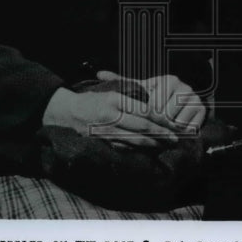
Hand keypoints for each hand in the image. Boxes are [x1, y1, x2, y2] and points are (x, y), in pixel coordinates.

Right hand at [42, 86, 177, 149]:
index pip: (145, 110)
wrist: (66, 112)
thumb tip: (155, 107)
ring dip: (153, 145)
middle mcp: (111, 115)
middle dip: (161, 134)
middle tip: (175, 138)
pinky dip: (138, 150)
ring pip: (134, 140)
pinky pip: (124, 148)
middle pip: (142, 127)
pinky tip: (148, 151)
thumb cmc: (93, 99)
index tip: (172, 123)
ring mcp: (106, 130)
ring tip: (165, 146)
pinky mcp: (102, 142)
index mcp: (116, 99)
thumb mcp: (111, 90)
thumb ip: (131, 96)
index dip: (161, 119)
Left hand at [97, 71, 206, 134]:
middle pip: (164, 115)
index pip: (152, 105)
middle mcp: (183, 85)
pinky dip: (180, 133)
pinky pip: (189, 127)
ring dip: (168, 131)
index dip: (146, 117)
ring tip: (163, 130)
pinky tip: (175, 132)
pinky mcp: (202, 109)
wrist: (182, 107)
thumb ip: (121, 83)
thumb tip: (99, 73)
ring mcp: (194, 97)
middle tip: (153, 130)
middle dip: (157, 126)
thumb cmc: (156, 100)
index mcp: (167, 80)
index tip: (141, 122)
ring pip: (176, 123)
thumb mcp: (140, 91)